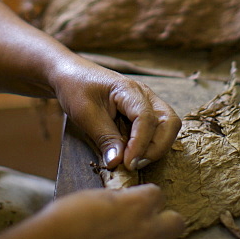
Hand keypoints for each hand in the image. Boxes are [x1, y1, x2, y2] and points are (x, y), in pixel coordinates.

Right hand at [49, 184, 184, 238]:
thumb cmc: (71, 217)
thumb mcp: (100, 196)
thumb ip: (123, 201)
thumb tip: (129, 203)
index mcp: (140, 204)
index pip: (159, 195)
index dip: (147, 199)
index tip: (137, 203)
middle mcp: (149, 230)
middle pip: (177, 223)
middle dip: (165, 221)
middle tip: (148, 224)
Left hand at [51, 58, 180, 170]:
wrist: (70, 75)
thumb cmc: (76, 88)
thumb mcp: (85, 114)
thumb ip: (104, 138)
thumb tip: (119, 163)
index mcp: (129, 90)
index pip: (146, 118)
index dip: (140, 144)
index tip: (128, 164)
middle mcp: (145, 94)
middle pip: (169, 122)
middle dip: (156, 147)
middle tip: (133, 164)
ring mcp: (147, 102)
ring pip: (168, 126)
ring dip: (155, 147)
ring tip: (133, 160)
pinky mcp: (143, 112)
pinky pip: (157, 129)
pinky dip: (150, 144)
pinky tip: (132, 153)